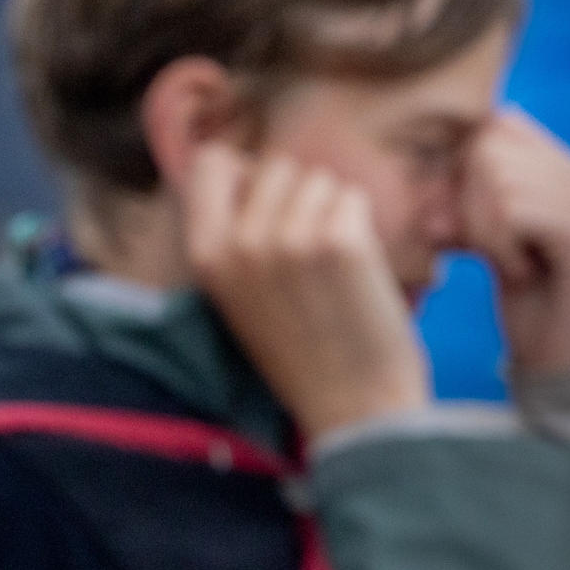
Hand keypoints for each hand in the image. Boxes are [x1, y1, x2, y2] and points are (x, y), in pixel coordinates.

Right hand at [184, 143, 427, 440]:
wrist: (351, 405)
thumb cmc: (298, 351)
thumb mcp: (236, 295)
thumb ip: (230, 235)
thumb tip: (242, 166)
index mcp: (205, 256)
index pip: (210, 163)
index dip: (244, 174)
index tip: (266, 207)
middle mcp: (240, 243)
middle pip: (277, 167)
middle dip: (299, 196)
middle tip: (310, 253)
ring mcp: (289, 240)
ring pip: (321, 179)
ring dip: (334, 211)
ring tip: (334, 266)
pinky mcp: (340, 242)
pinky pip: (354, 199)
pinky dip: (364, 225)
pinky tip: (359, 270)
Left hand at [463, 108, 569, 378]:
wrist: (568, 360)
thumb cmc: (531, 303)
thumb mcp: (491, 243)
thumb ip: (468, 203)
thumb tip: (427, 173)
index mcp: (567, 168)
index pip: (499, 124)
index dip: (463, 170)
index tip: (461, 227)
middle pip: (492, 141)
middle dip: (466, 198)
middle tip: (485, 250)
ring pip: (499, 173)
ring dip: (482, 226)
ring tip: (511, 264)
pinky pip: (515, 208)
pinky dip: (499, 242)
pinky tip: (521, 274)